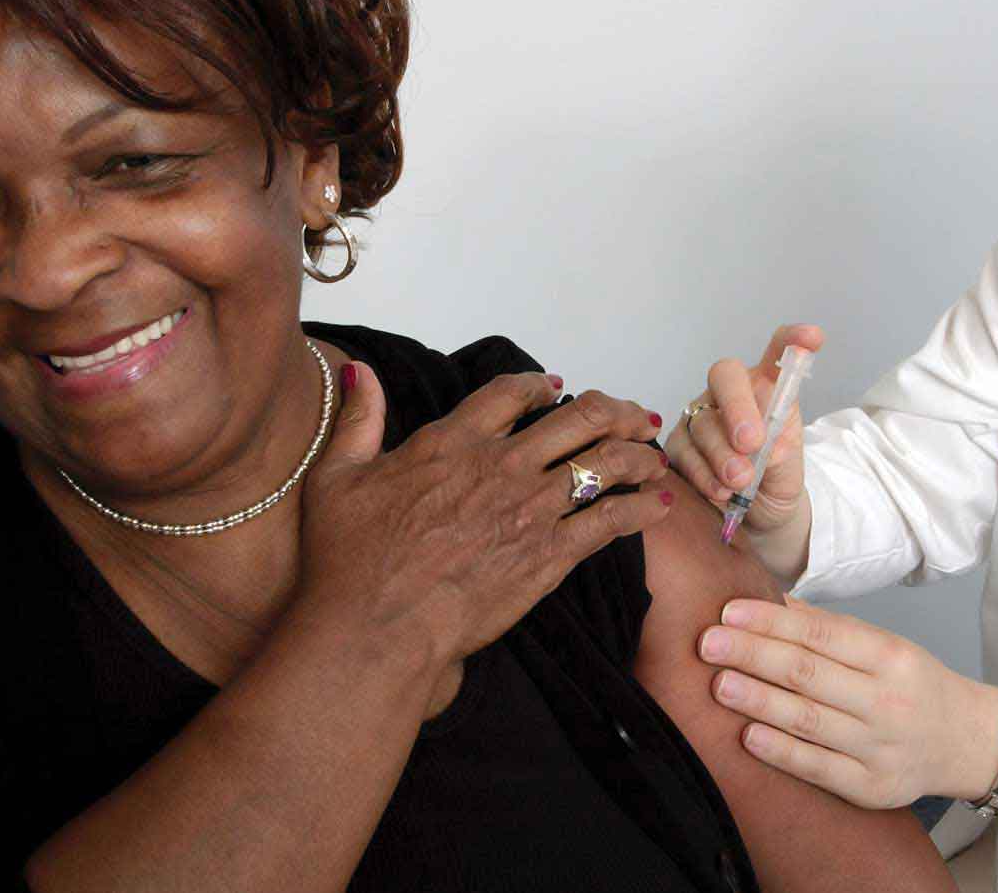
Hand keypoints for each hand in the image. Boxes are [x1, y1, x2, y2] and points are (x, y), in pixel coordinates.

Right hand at [299, 362, 673, 678]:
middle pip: (578, 418)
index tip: (556, 388)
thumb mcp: (338, 476)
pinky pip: (611, 519)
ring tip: (654, 457)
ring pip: (603, 463)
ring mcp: (530, 508)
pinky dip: (642, 508)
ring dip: (637, 454)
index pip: (512, 393)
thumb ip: (358, 419)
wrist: (377, 626)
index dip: (540, 384)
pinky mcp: (550, 554)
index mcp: (453, 441)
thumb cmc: (350, 559)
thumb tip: (359, 370)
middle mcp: (501, 465)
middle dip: (614, 411)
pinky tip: (659, 505)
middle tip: (633, 417)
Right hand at [665, 323, 822, 535]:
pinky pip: (683, 451)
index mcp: (766, 389)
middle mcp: (731, 394)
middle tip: (751, 442)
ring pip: (703, 421)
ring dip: (722, 454)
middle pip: (725, 376)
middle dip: (737, 407)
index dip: (791, 341)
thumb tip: (766, 449)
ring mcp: (700, 415)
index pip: (777, 355)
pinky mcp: (679, 444)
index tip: (812, 337)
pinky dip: (703, 473)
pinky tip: (720, 491)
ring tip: (740, 481)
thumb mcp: (789, 468)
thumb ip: (780, 454)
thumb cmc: (775, 478)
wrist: (759, 516)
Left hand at [697, 596, 997, 808]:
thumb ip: (826, 627)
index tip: (727, 611)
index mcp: (889, 656)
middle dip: (752, 654)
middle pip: (808, 674)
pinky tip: (748, 735)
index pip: (820, 633)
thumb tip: (766, 600)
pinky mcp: (873, 788)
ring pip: (809, 720)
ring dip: (758, 700)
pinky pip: (819, 769)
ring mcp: (880, 747)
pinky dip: (781, 752)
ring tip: (718, 684)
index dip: (770, 621)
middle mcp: (887, 701)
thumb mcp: (882, 645)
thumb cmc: (911, 684)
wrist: (967, 742)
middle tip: (707, 642)